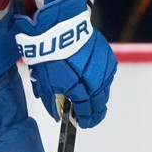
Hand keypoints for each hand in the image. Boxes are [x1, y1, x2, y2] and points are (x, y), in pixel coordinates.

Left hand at [14, 0, 116, 127]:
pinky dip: (100, 78)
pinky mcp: (107, 56)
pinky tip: (93, 78)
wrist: (59, 28)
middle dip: (95, 111)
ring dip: (98, 94)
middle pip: (100, 103)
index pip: (87, 112)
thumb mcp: (44, 82)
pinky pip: (106, 73)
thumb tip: (56, 114)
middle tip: (89, 115)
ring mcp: (104, 69)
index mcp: (82, 92)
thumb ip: (52, 101)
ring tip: (90, 96)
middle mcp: (97, 83)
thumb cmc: (49, 56)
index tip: (83, 123)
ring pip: (105, 88)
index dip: (85, 120)